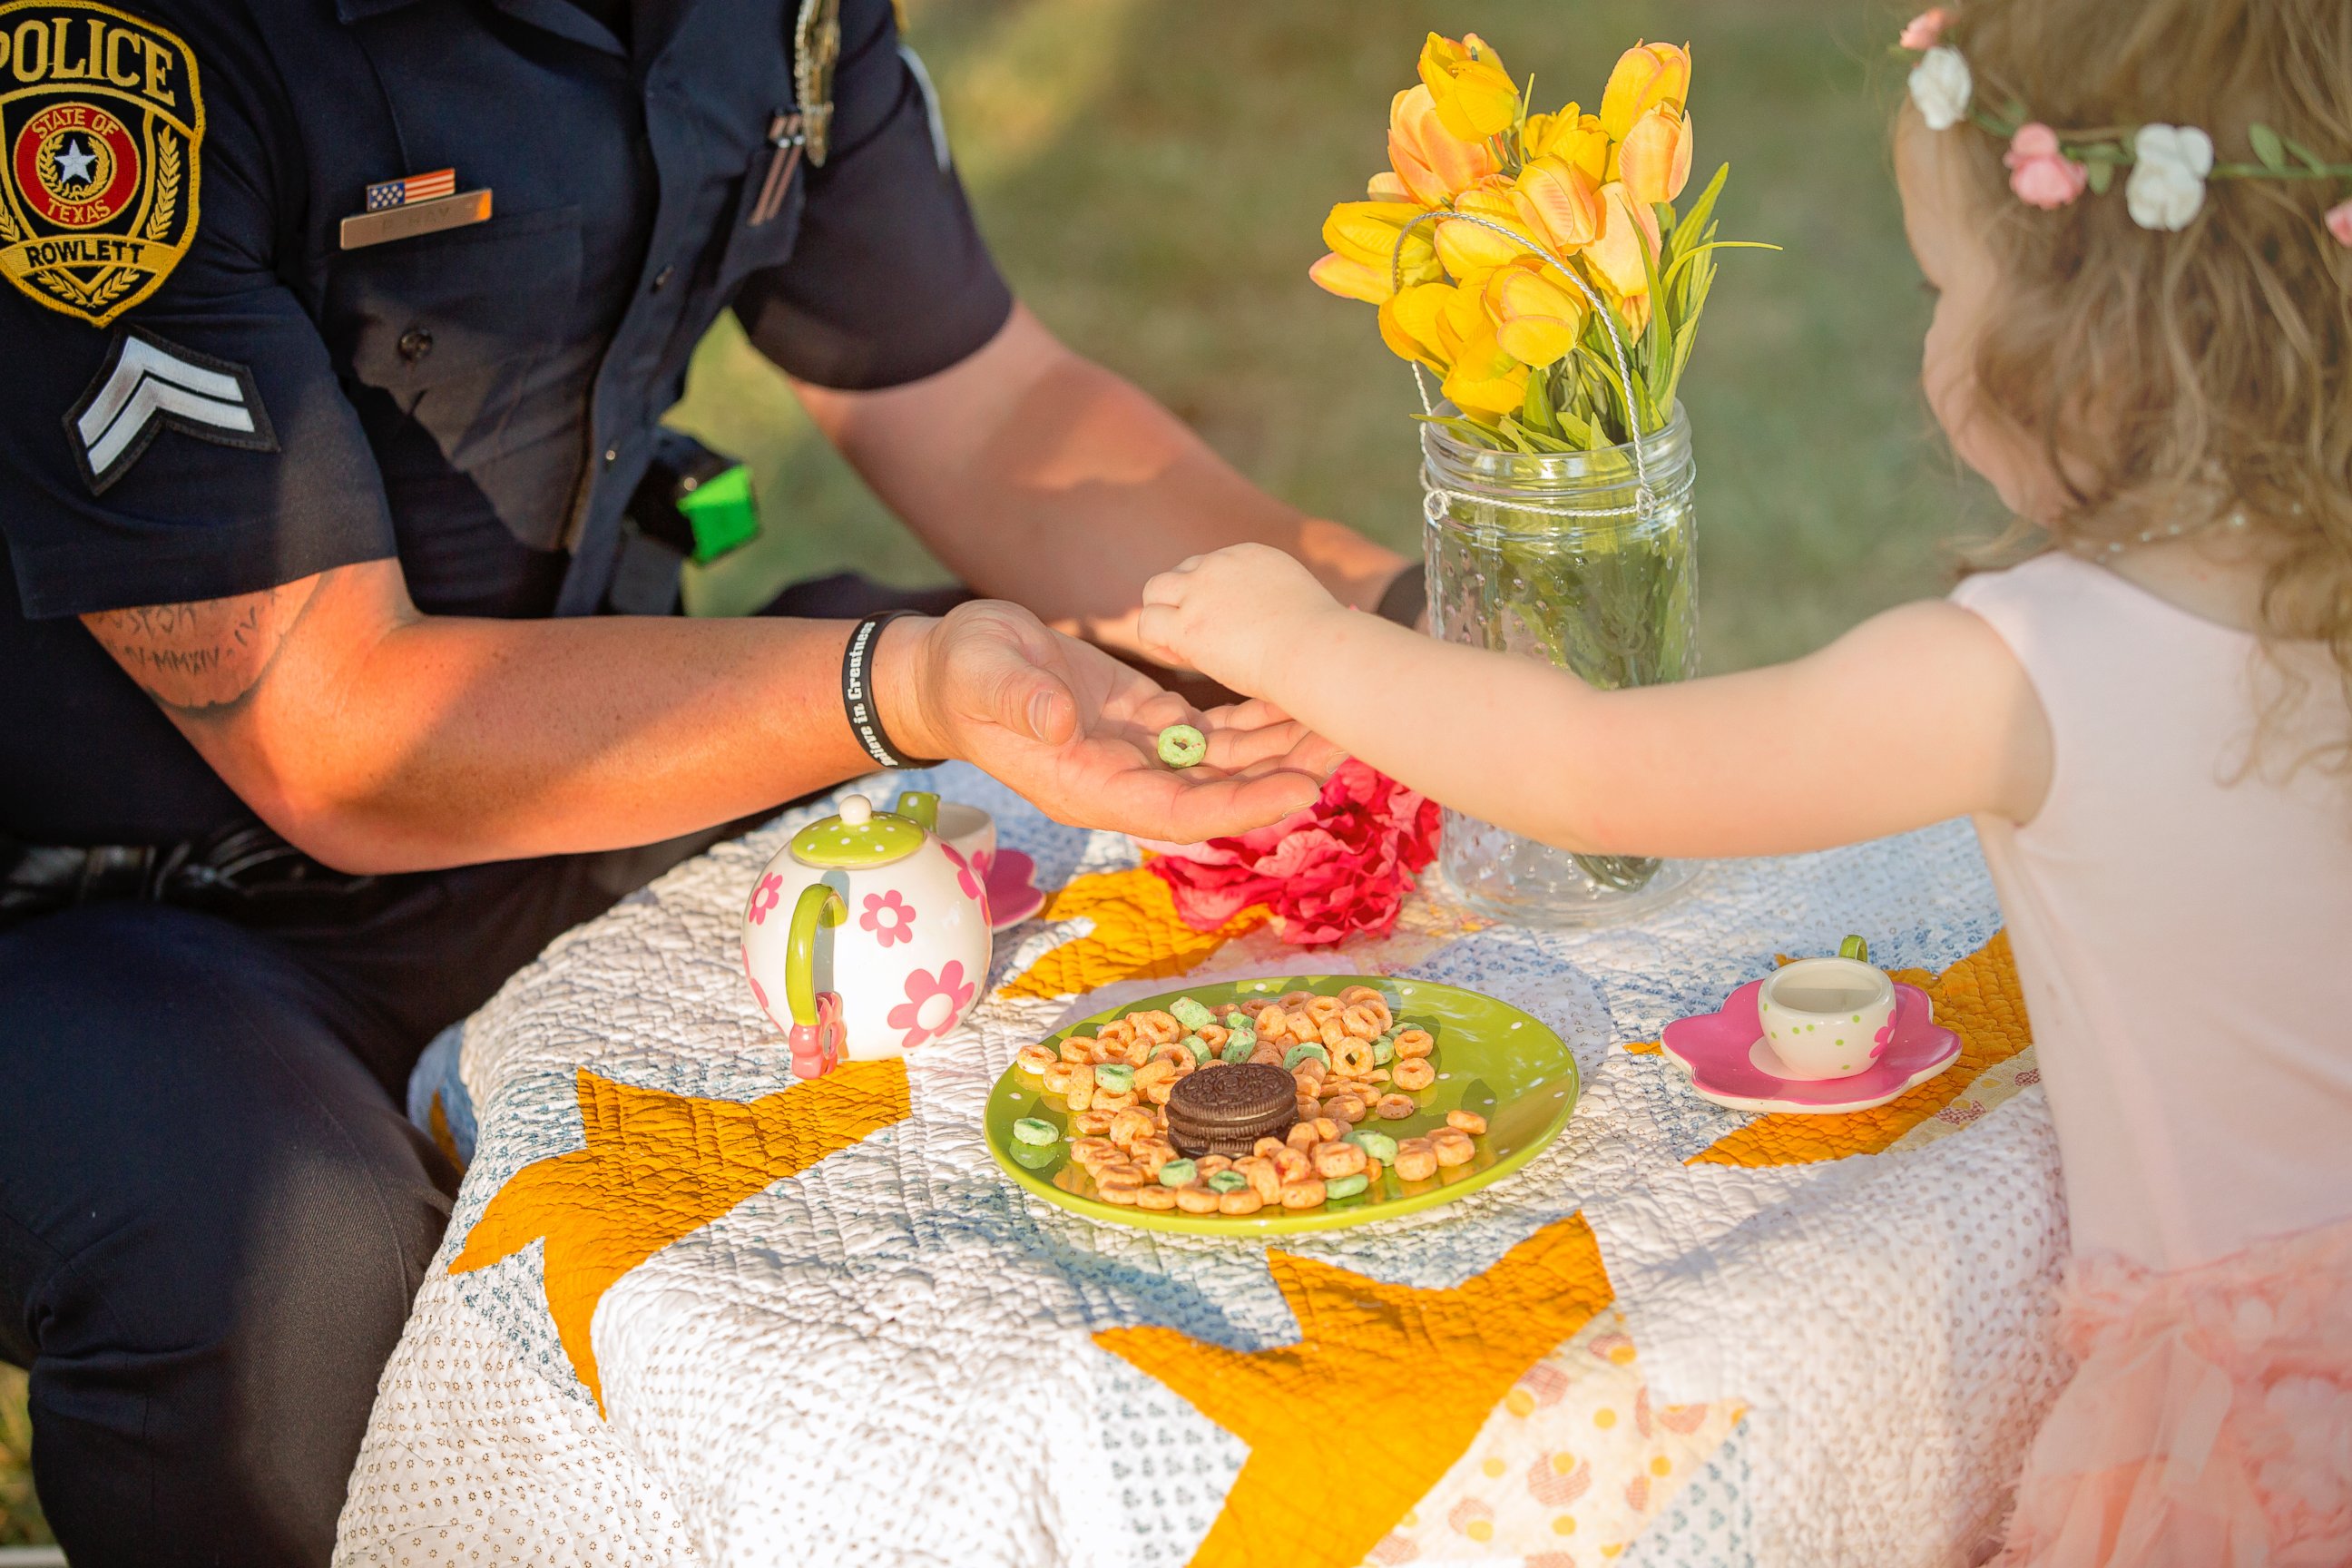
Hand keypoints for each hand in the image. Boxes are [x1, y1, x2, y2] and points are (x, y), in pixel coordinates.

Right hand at [876, 601, 1340, 841]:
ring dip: (1281, 746)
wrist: (952, 667)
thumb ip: (1020, 702)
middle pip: (1219, 792)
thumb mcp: (983, 676)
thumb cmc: (962, 673)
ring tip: (1343, 720)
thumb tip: (1061, 724)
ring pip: (1225, 762)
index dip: (1240, 805)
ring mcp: (1140, 754)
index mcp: (1088, 784)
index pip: (1178, 811)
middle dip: (1284, 773)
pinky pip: (1213, 731)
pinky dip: (1256, 719)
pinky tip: (1299, 700)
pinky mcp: (1149, 722)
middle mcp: (1125, 780)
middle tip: (1353, 746)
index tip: (1299, 791)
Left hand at [1137, 543, 1348, 698]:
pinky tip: (1181, 659)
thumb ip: (1280, 601)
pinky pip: (1148, 623)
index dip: (1211, 597)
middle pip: (1181, 572)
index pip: (1213, 566)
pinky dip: (1157, 643)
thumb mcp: (1302, 603)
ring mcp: (1200, 591)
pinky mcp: (1187, 623)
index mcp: (1252, 555)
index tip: (1226, 625)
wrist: (1316, 649)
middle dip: (1182, 601)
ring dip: (1163, 617)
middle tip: (1198, 635)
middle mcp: (1221, 564)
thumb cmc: (1320, 642)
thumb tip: (1279, 620)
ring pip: (1154, 590)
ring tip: (1181, 648)